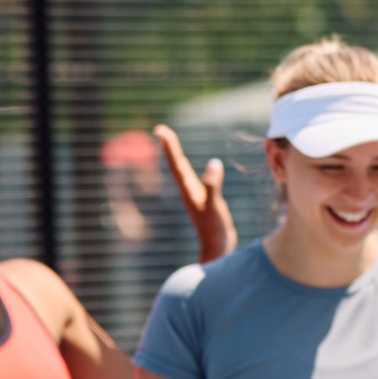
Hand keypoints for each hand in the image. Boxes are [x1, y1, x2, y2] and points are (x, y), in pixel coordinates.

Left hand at [155, 123, 235, 263]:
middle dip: (169, 146)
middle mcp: (188, 190)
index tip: (160, 130)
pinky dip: (188, 168)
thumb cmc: (214, 229)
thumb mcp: (214, 205)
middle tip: (160, 130)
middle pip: (176, 164)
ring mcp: (195, 195)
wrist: (217, 248)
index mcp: (188, 189)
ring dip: (176, 156)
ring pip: (182, 171)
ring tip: (170, 143)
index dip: (169, 146)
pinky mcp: (203, 200)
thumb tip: (214, 163)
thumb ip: (212, 185)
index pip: (176, 163)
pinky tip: (191, 168)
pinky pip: (192, 178)